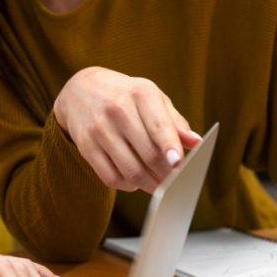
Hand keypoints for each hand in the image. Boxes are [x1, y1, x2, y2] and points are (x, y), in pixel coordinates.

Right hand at [52, 66, 202, 192]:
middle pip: (148, 153)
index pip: (158, 125)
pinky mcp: (85, 145)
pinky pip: (109, 176)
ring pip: (130, 170)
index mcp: (140, 94)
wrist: (80, 89)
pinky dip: (126, 185)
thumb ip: (174, 121)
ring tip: (159, 187)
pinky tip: (134, 181)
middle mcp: (117, 109)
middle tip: (177, 184)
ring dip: (149, 185)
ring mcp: (99, 128)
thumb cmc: (125, 95)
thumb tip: (196, 143)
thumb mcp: (151, 97)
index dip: (169, 146)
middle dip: (166, 174)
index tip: (178, 164)